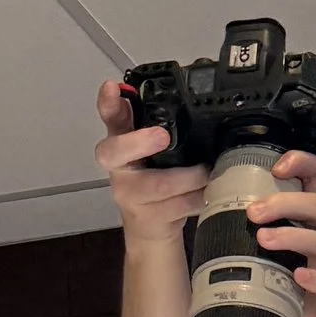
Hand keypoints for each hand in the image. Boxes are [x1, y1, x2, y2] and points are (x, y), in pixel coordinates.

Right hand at [94, 79, 209, 244]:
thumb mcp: (158, 152)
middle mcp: (119, 168)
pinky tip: (205, 194)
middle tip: (161, 136)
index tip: (111, 87)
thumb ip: (165, 128)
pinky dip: (198, 198)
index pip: (110, 118)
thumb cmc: (155, 185)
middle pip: (114, 152)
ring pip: (160, 184)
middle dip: (138, 142)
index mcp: (122, 143)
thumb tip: (197, 103)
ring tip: (207, 172)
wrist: (151, 229)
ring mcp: (129, 195)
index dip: (108, 103)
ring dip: (191, 177)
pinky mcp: (146, 218)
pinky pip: (178, 205)